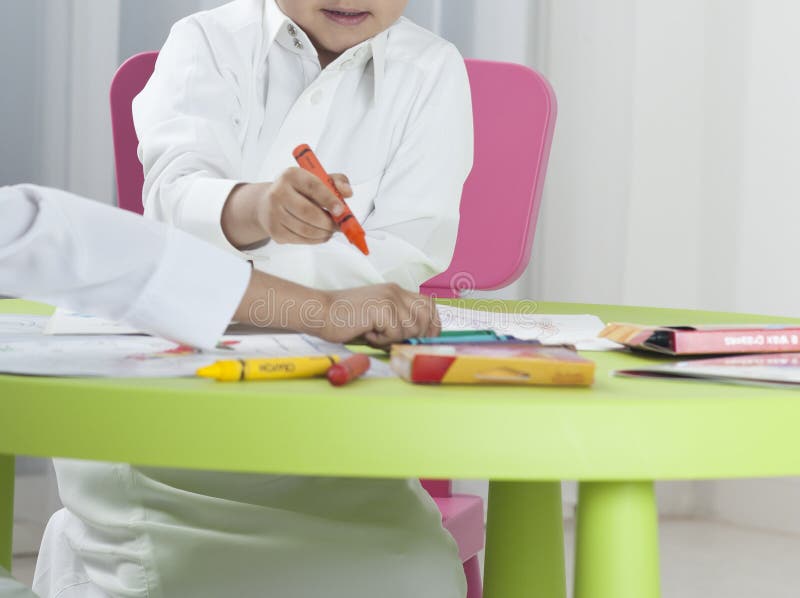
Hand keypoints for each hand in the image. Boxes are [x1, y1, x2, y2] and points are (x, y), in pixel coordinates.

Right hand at [221, 168, 352, 247]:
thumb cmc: (299, 190)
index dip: (329, 200)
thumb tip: (347, 192)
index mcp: (292, 175)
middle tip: (339, 226)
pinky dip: (315, 240)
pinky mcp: (274, 230)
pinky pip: (300, 239)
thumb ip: (337, 182)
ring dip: (324, 233)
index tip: (341, 210)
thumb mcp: (318, 179)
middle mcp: (278, 192)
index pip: (313, 187)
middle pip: (308, 212)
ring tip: (330, 230)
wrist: (269, 203)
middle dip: (328, 222)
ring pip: (305, 229)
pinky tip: (320, 234)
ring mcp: (274, 213)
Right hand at [319, 283, 440, 346]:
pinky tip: (367, 333)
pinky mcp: (382, 308)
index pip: (430, 305)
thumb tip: (420, 340)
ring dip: (394, 339)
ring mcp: (390, 298)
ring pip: (412, 328)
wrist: (321, 312)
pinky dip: (382, 340)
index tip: (425, 340)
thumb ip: (398, 323)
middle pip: (427, 317)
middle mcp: (396, 292)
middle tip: (394, 341)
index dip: (433, 325)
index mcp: (396, 291)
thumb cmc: (345, 319)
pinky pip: (395, 333)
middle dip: (418, 336)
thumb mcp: (378, 318)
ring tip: (374, 334)